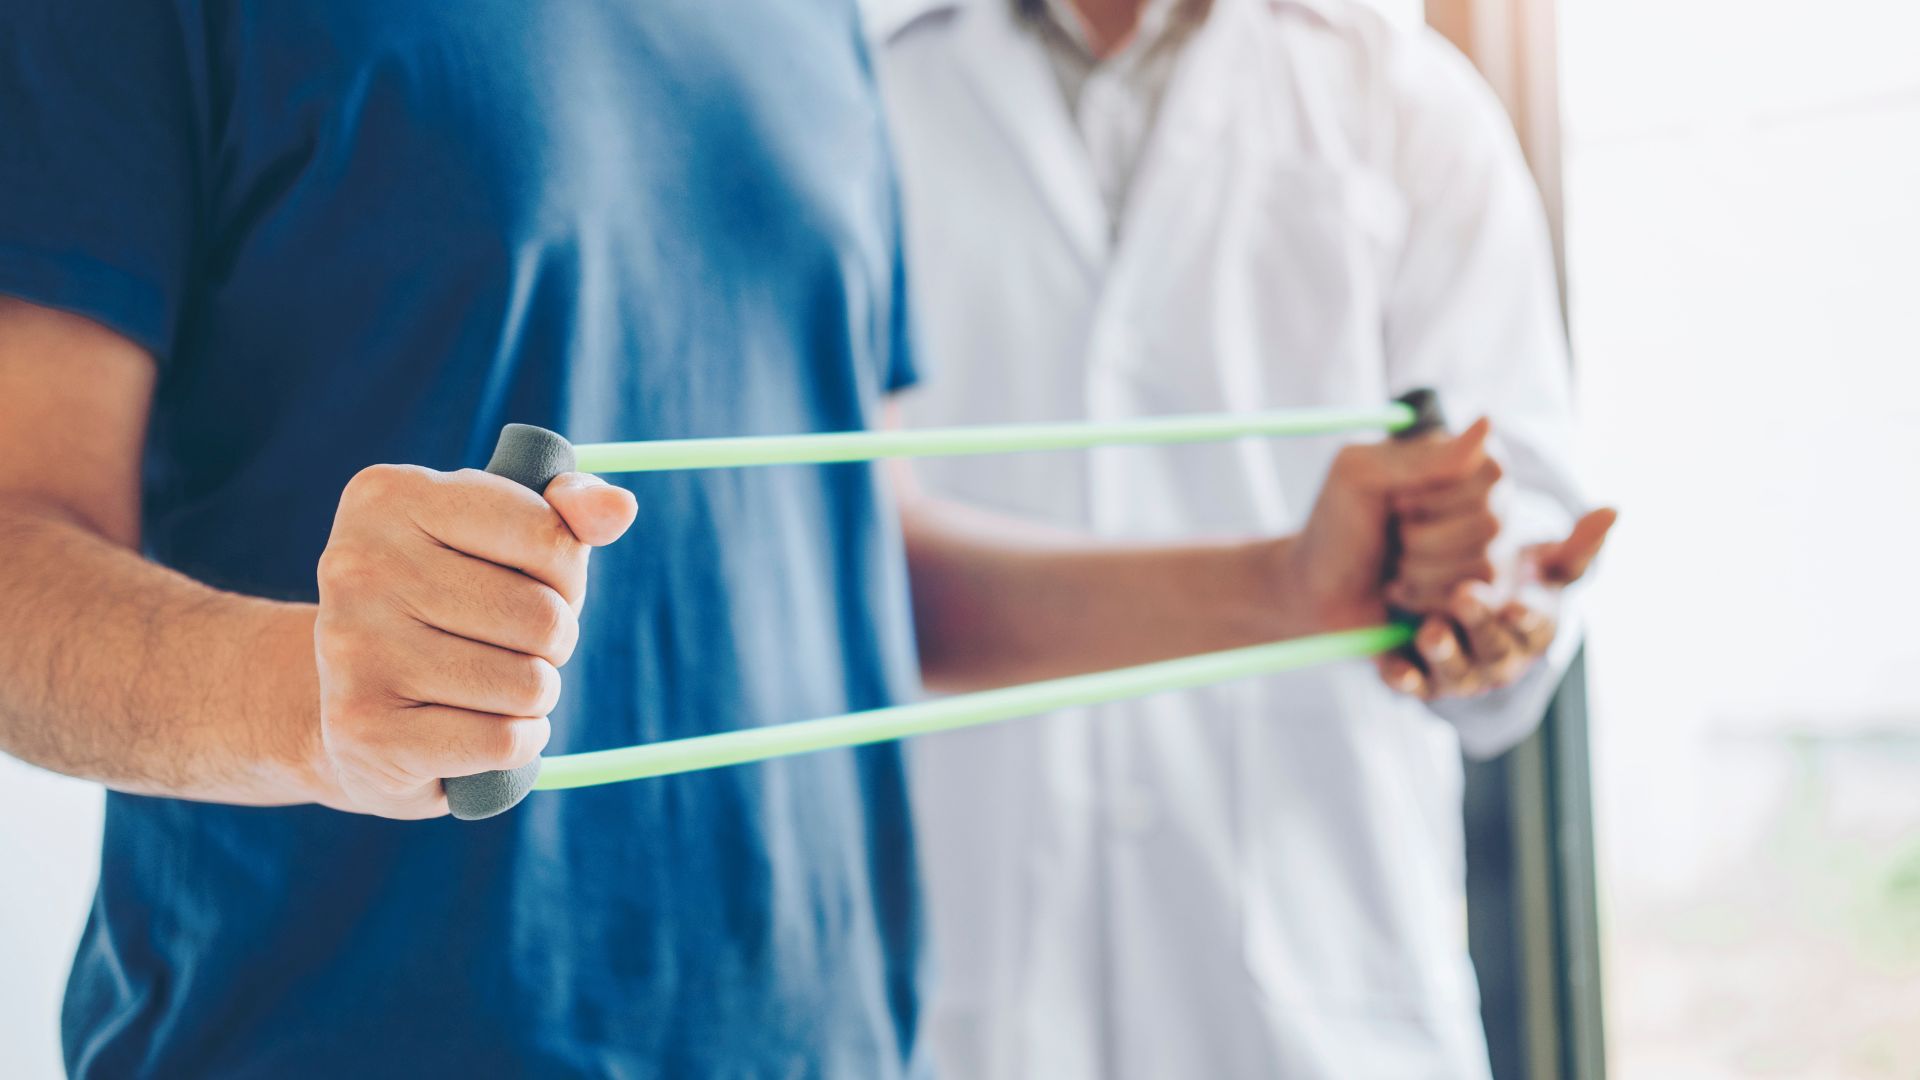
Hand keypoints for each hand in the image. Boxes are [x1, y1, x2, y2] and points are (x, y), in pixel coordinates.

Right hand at [312, 465, 636, 816]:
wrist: (347, 711)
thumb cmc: (446, 609)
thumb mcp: (500, 542)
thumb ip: (565, 515)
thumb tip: (619, 508)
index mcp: (391, 495)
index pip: (548, 534)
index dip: (567, 573)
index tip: (531, 583)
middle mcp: (358, 566)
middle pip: (543, 618)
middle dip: (552, 641)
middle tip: (508, 646)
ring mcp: (354, 650)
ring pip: (529, 685)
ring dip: (534, 697)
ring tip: (490, 688)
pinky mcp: (365, 730)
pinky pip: (504, 741)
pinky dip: (516, 744)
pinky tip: (476, 729)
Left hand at [1276, 418, 1494, 631]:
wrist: (1316, 593)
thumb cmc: (1336, 527)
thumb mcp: (1361, 477)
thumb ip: (1424, 457)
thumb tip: (1488, 422)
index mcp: (1457, 460)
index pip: (1491, 472)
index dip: (1438, 495)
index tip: (1395, 502)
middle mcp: (1482, 501)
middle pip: (1491, 521)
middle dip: (1423, 538)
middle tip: (1391, 536)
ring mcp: (1485, 549)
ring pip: (1484, 564)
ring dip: (1421, 570)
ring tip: (1393, 567)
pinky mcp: (1476, 594)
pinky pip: (1478, 601)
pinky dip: (1428, 599)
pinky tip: (1403, 594)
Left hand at [1378, 508, 1615, 698]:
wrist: (1451, 601)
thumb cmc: (1507, 580)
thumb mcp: (1540, 563)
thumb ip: (1574, 544)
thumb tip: (1612, 510)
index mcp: (1532, 627)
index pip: (1536, 624)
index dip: (1529, 616)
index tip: (1521, 603)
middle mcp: (1499, 655)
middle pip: (1494, 649)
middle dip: (1481, 626)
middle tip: (1465, 596)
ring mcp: (1459, 671)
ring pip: (1454, 671)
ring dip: (1444, 654)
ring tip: (1430, 630)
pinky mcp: (1419, 678)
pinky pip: (1411, 684)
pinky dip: (1403, 679)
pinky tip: (1391, 666)